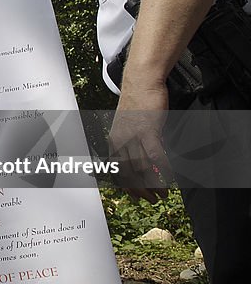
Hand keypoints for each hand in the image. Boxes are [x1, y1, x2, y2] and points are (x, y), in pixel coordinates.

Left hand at [109, 74, 172, 201]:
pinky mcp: (148, 130)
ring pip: (141, 167)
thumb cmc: (137, 105)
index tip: (135, 197)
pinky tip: (169, 177)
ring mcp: (133, 136)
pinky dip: (163, 169)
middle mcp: (120, 140)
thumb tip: (137, 159)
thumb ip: (130, 142)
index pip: (116, 170)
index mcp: (113, 141)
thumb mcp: (128, 126)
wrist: (141, 83)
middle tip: (151, 200)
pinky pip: (155, 155)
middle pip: (128, 173)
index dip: (126, 186)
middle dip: (139, 190)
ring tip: (162, 193)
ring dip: (153, 184)